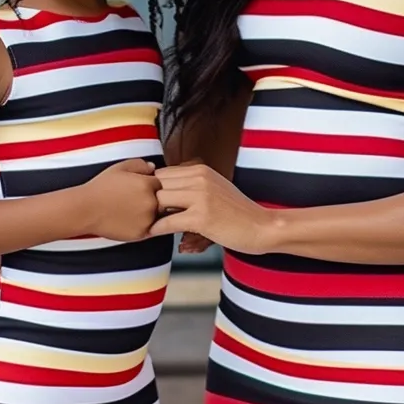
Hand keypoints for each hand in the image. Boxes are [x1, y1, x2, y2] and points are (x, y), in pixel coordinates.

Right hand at [82, 159, 160, 240]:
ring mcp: (148, 219)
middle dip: (154, 199)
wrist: (86, 209)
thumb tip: (153, 168)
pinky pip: (150, 228)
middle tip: (136, 200)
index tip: (140, 188)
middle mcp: (152, 202)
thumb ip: (140, 164)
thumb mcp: (120, 167)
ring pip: (158, 215)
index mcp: (148, 184)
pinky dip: (144, 225)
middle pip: (163, 200)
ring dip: (151, 213)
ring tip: (131, 210)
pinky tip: (129, 219)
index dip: (150, 185)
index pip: (161, 184)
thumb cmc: (101, 187)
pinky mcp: (142, 233)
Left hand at [150, 164, 267, 254]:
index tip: (146, 202)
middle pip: (158, 184)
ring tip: (145, 224)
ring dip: (150, 214)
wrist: (262, 227)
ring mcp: (201, 196)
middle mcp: (200, 178)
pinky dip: (157, 229)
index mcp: (201, 169)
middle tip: (141, 215)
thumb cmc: (237, 213)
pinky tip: (152, 233)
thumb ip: (191, 185)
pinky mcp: (202, 217)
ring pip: (159, 200)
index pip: (163, 173)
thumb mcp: (214, 189)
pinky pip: (168, 222)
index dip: (152, 188)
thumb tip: (163, 192)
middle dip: (147, 200)